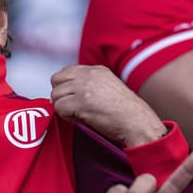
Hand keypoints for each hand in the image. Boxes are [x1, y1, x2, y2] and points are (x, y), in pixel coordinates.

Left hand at [50, 65, 164, 146]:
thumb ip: (89, 85)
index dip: (65, 86)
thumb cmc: (126, 112)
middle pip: (56, 80)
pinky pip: (59, 108)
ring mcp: (84, 88)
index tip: (73, 98)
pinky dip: (66, 117)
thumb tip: (68, 93)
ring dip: (63, 108)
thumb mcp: (108, 88)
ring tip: (79, 115)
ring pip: (55, 95)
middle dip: (60, 95)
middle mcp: (89, 75)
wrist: (137, 122)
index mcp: (97, 70)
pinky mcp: (81, 103)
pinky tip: (81, 119)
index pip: (66, 71)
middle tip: (72, 107)